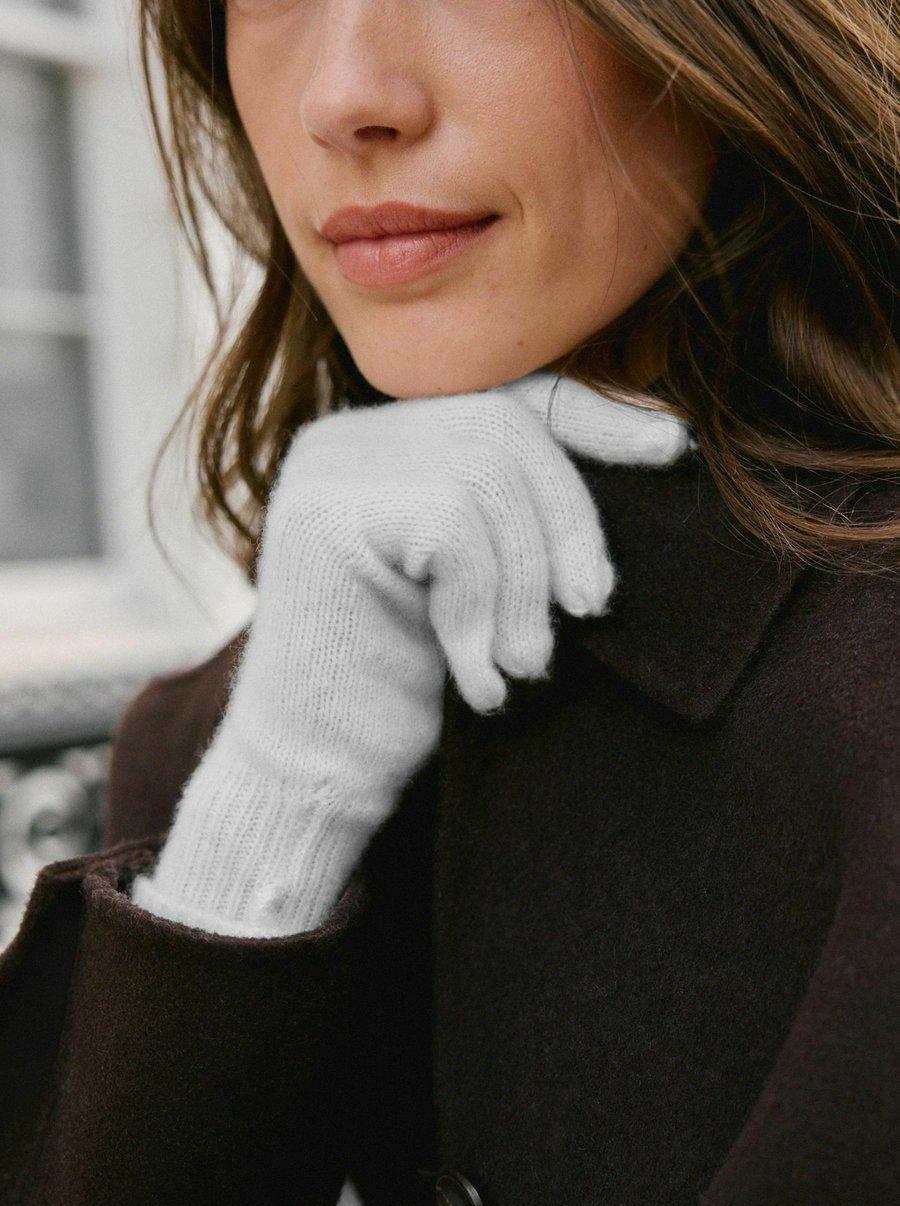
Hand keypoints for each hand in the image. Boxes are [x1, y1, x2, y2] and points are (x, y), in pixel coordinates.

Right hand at [130, 372, 688, 935]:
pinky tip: (475, 679)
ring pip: (484, 478)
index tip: (671, 449)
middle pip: (505, 427)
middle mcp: (353, 439)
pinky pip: (451, 528)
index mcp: (390, 445)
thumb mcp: (485, 589)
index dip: (596, 416)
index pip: (507, 397)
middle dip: (568, 523)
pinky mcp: (326, 513)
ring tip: (524, 665)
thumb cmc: (408, 693)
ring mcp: (332, 468)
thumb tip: (654, 450)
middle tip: (589, 610)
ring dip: (526, 586)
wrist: (314, 779)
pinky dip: (481, 611)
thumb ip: (523, 519)